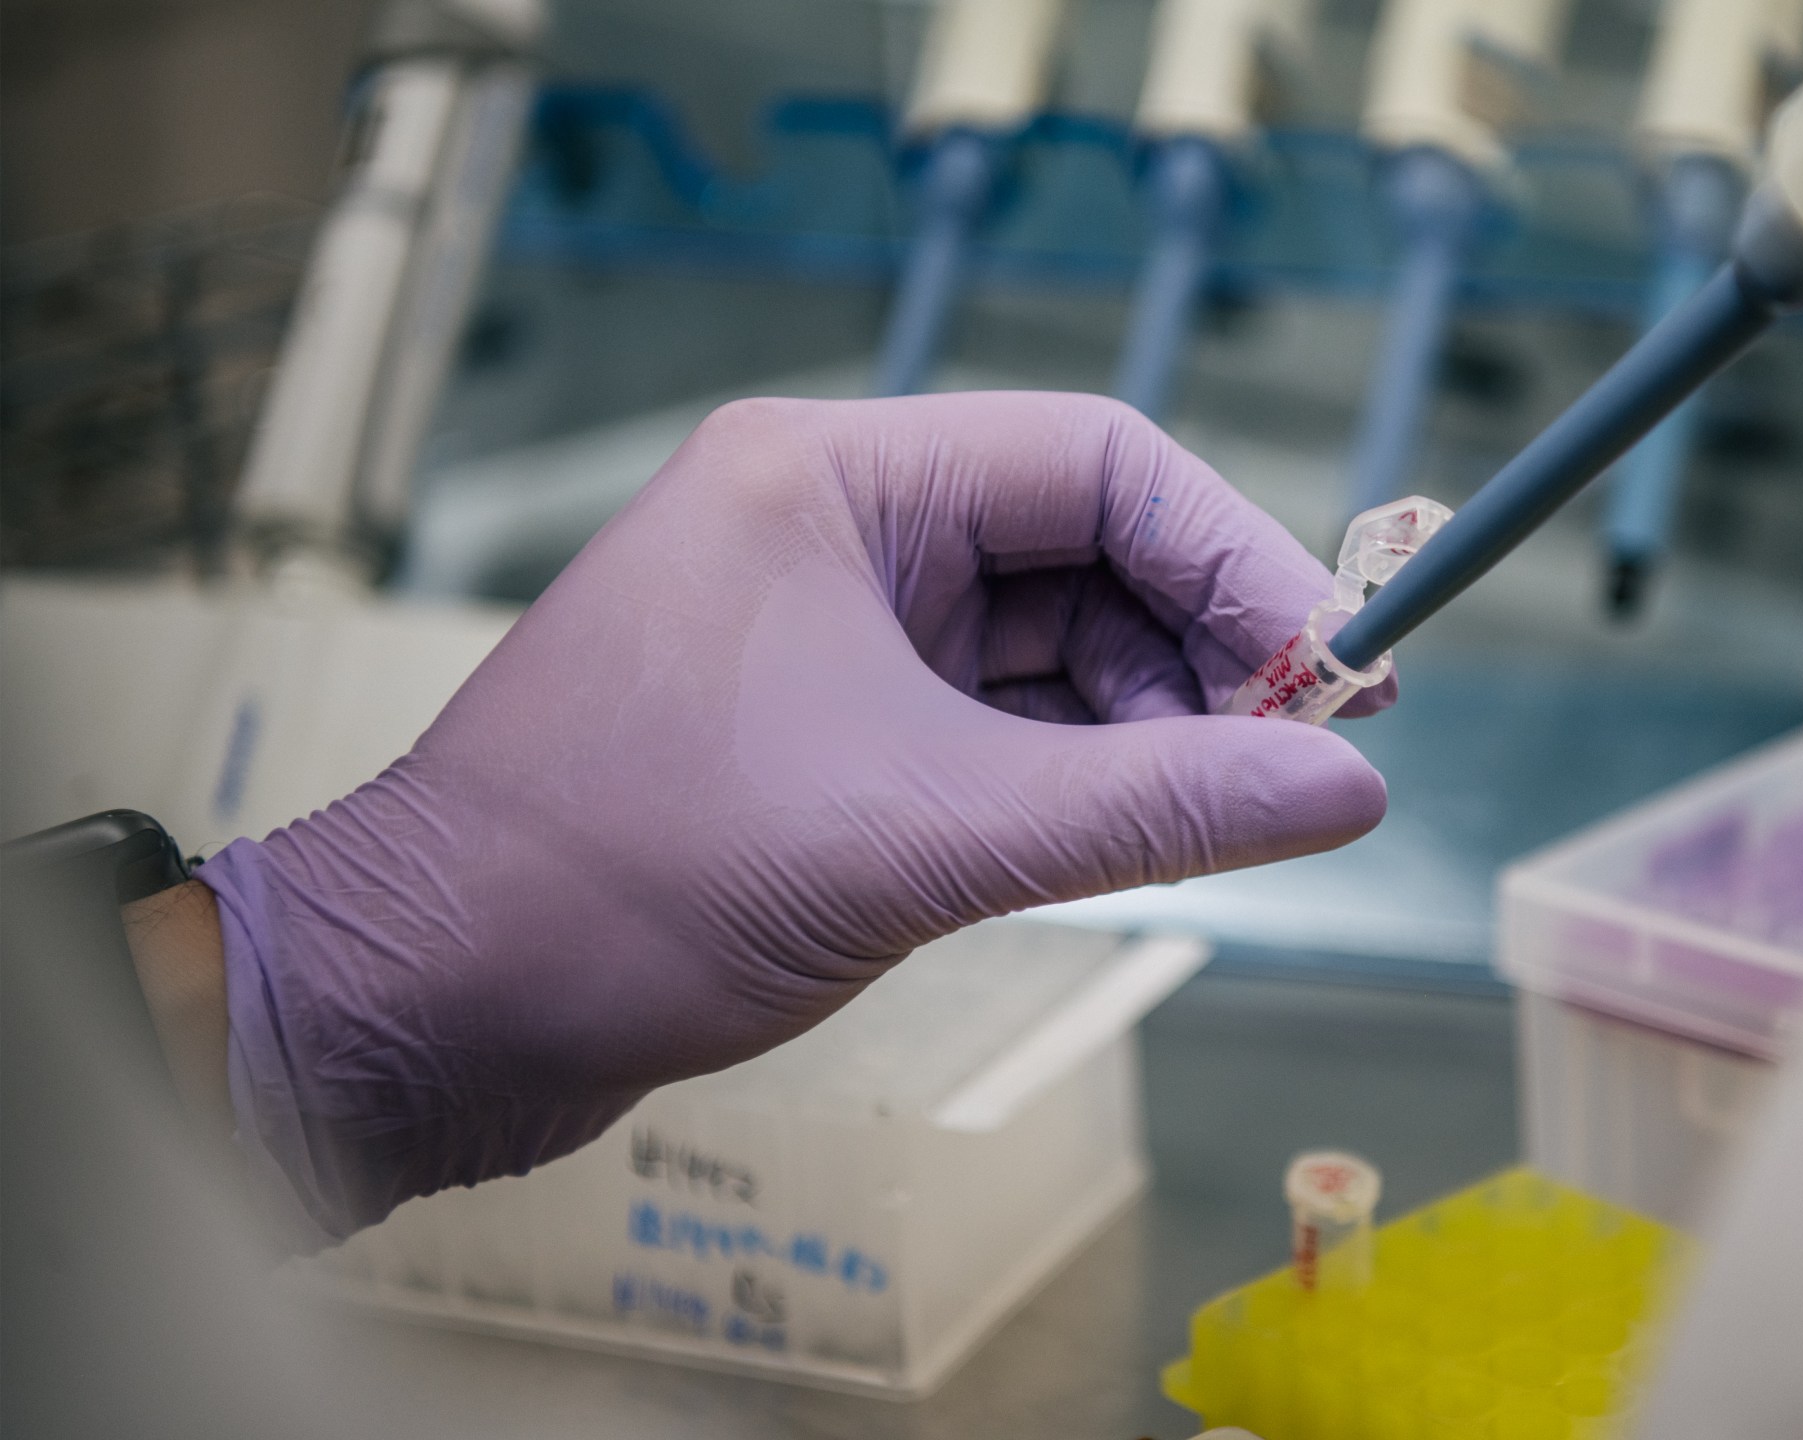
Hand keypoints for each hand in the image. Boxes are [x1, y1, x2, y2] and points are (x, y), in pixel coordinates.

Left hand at [198, 393, 1389, 1240]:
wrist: (424, 1010)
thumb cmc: (631, 882)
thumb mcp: (929, 834)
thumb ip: (1155, 804)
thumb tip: (1346, 789)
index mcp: (833, 477)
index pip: (1098, 463)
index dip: (1238, 561)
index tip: (1339, 671)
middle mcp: (828, 526)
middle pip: (1080, 549)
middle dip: (1201, 653)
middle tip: (1305, 763)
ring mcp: (816, 627)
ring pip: (1040, 644)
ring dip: (1142, 723)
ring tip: (1221, 818)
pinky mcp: (812, 726)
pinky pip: (985, 720)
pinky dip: (1068, 773)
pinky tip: (1126, 836)